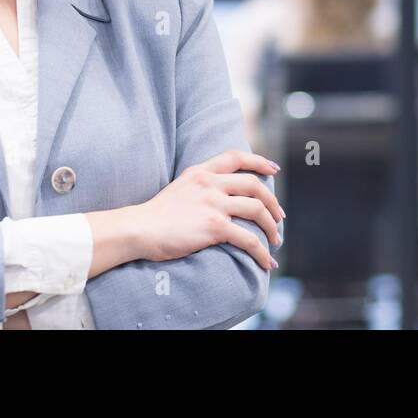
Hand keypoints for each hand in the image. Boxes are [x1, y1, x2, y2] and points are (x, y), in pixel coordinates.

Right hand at [131, 150, 282, 270]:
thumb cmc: (154, 216)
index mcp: (201, 172)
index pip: (236, 157)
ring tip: (276, 240)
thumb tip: (218, 196)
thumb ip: (199, 186)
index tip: (273, 169)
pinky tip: (267, 261)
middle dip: (272, 202)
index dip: (259, 161)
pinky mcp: (214, 227)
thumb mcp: (178, 188)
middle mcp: (209, 183)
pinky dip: (262, 251)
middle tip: (279, 216)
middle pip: (254, 185)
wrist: (138, 229)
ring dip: (272, 227)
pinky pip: (249, 239)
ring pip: (257, 209)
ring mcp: (213, 204)